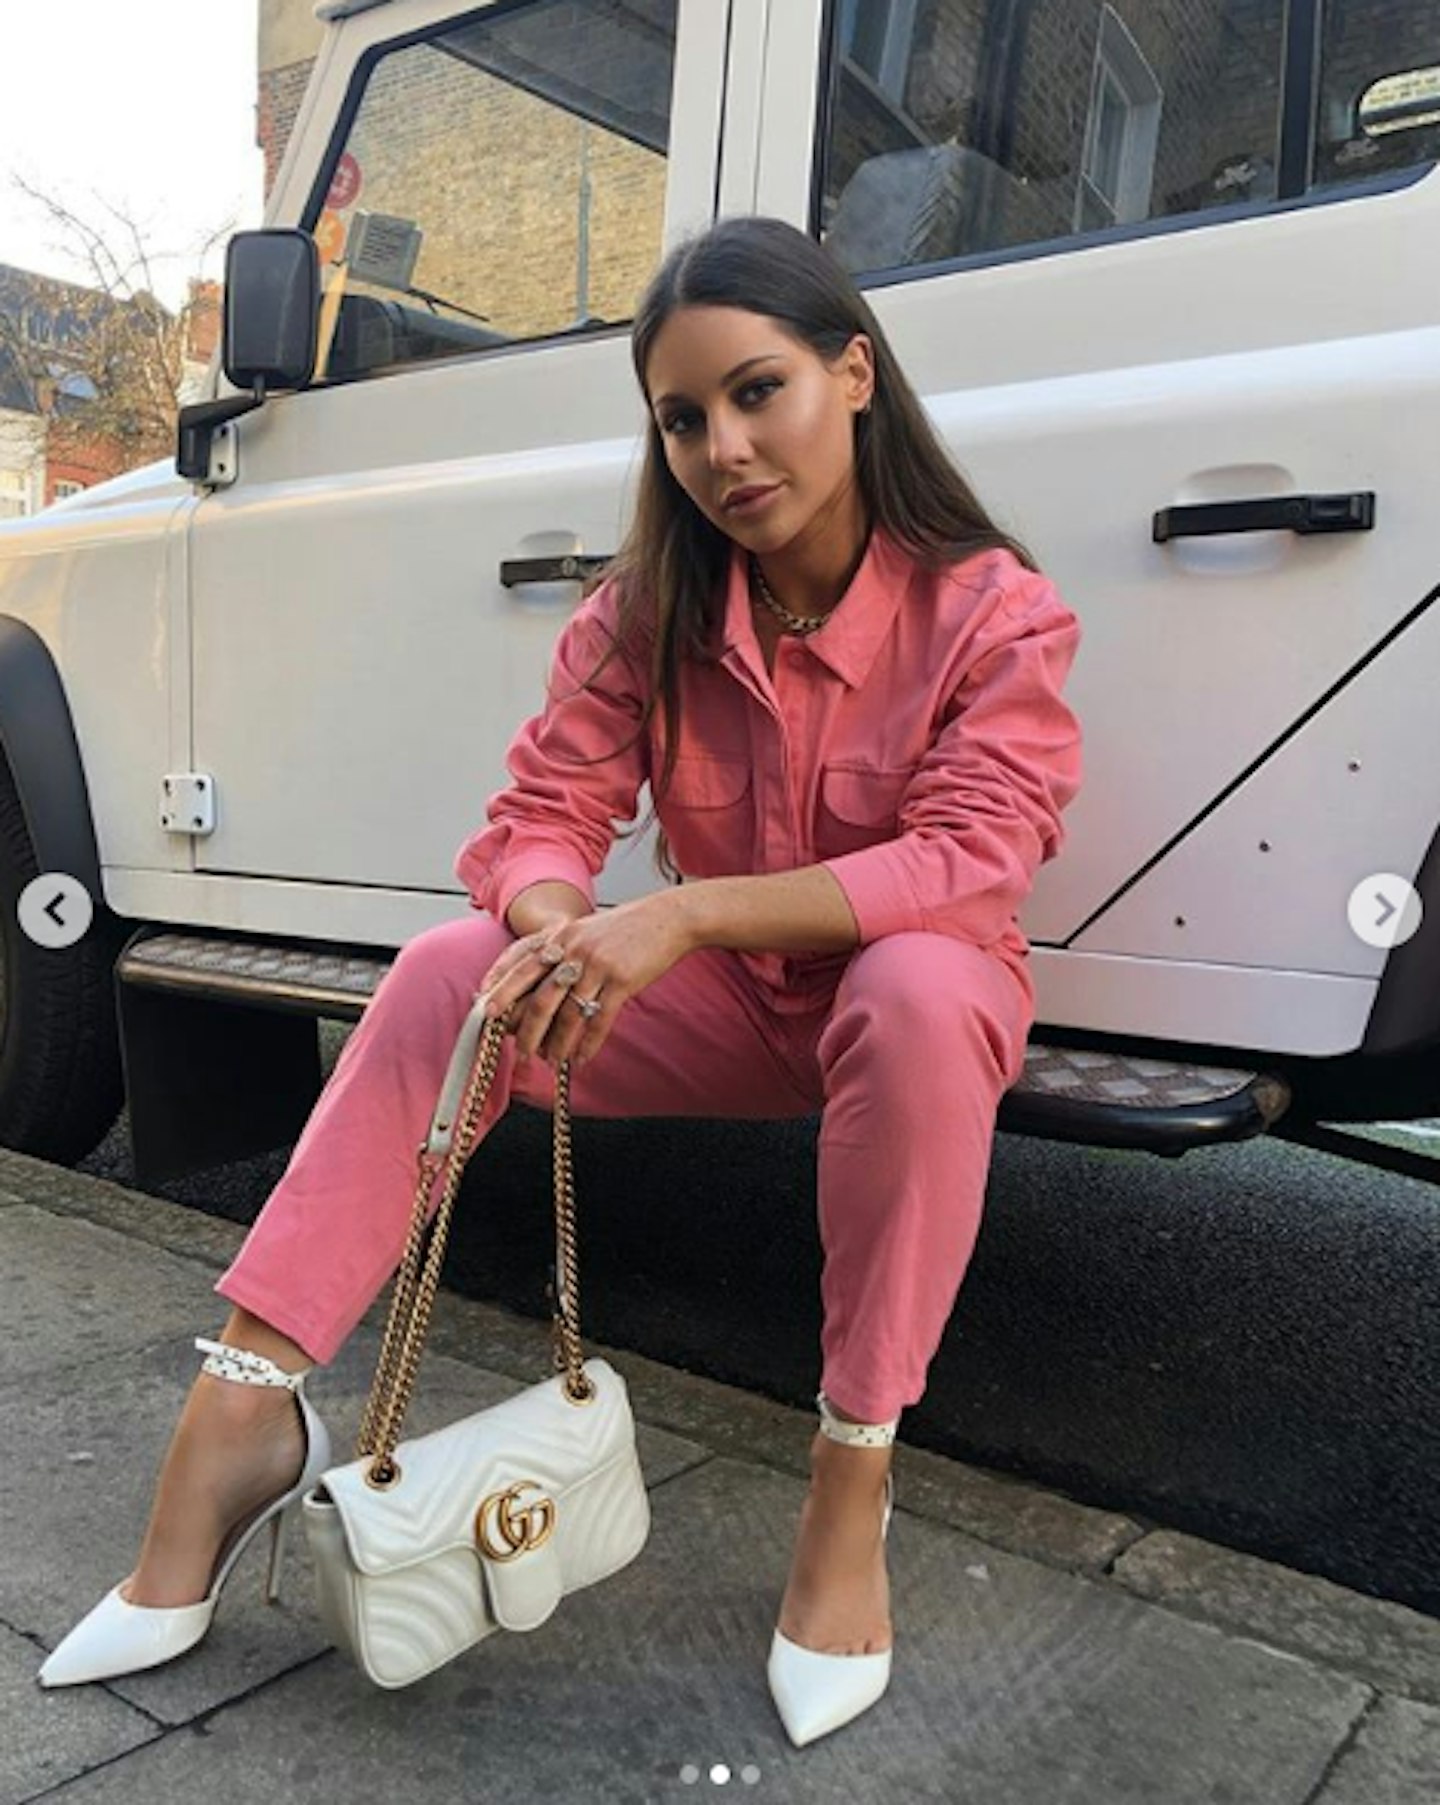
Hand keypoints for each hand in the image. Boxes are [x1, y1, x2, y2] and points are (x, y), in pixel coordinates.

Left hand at [477, 893, 694, 1067]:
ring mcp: (597, 965)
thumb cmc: (627, 929)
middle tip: (520, 1054)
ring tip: (553, 1061)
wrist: (669, 918)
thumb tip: (539, 987)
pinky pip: (599, 1019)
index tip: (485, 1014)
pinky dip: (588, 1044)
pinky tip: (581, 1059)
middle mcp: (573, 949)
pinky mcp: (622, 979)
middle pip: (539, 998)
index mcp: (560, 936)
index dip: (500, 991)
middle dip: (526, 1032)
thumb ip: (561, 952)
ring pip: (568, 1014)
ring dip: (558, 1044)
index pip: (520, 967)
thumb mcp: (586, 931)